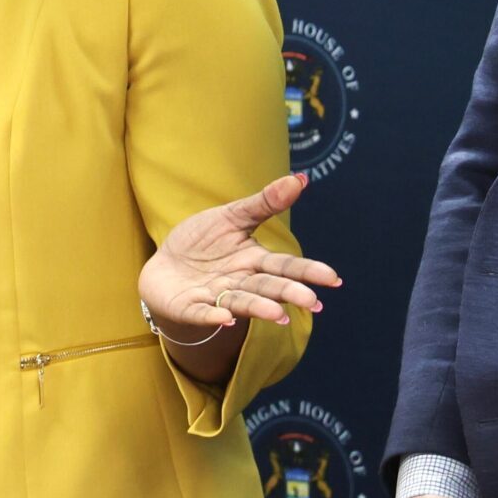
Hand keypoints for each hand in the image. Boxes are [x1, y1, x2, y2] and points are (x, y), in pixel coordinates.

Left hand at [138, 172, 339, 332]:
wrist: (164, 266)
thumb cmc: (203, 242)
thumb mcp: (231, 217)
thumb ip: (264, 203)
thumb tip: (301, 178)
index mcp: (254, 261)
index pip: (284, 265)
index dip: (307, 272)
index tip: (333, 278)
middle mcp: (240, 282)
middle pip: (267, 287)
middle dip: (288, 293)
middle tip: (312, 302)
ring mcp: (216, 297)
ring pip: (241, 302)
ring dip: (258, 308)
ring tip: (278, 316)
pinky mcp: (189, 307)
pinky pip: (201, 312)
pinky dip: (212, 315)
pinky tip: (224, 318)